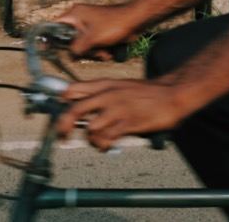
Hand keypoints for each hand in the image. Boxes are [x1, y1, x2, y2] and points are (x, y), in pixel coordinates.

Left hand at [55, 79, 189, 150]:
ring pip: (90, 128)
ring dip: (91, 139)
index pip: (72, 89)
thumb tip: (85, 106)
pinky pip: (107, 138)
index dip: (61, 102)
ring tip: (99, 141)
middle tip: (61, 136)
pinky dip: (104, 144)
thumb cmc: (147, 92)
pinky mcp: (128, 123)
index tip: (56, 113)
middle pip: (74, 110)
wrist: (171, 93)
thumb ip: (103, 94)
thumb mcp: (121, 86)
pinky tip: (109, 144)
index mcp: (104, 84)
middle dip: (63, 126)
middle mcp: (107, 95)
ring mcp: (117, 109)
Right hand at [56, 3, 142, 59]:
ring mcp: (89, 24)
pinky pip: (93, 43)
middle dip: (82, 50)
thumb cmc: (114, 24)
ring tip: (104, 53)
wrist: (135, 20)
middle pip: (70, 39)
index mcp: (74, 14)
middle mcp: (79, 18)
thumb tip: (69, 56)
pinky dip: (99, 49)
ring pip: (83, 44)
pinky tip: (108, 52)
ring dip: (93, 52)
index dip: (52, 39)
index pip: (54, 26)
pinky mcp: (98, 30)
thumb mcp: (91, 39)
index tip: (54, 51)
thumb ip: (76, 48)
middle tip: (91, 52)